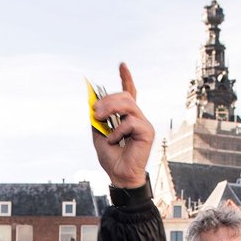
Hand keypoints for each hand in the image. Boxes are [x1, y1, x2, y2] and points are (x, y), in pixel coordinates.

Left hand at [91, 64, 153, 188]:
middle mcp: (137, 117)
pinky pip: (129, 122)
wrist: (119, 175)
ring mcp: (143, 123)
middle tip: (94, 112)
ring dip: (110, 109)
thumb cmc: (111, 157)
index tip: (122, 65)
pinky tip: (115, 141)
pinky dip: (118, 131)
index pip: (130, 93)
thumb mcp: (99, 134)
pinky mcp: (147, 131)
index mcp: (127, 116)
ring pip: (128, 104)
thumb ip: (97, 118)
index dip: (126, 78)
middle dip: (107, 99)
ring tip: (100, 120)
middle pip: (124, 96)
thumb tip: (92, 102)